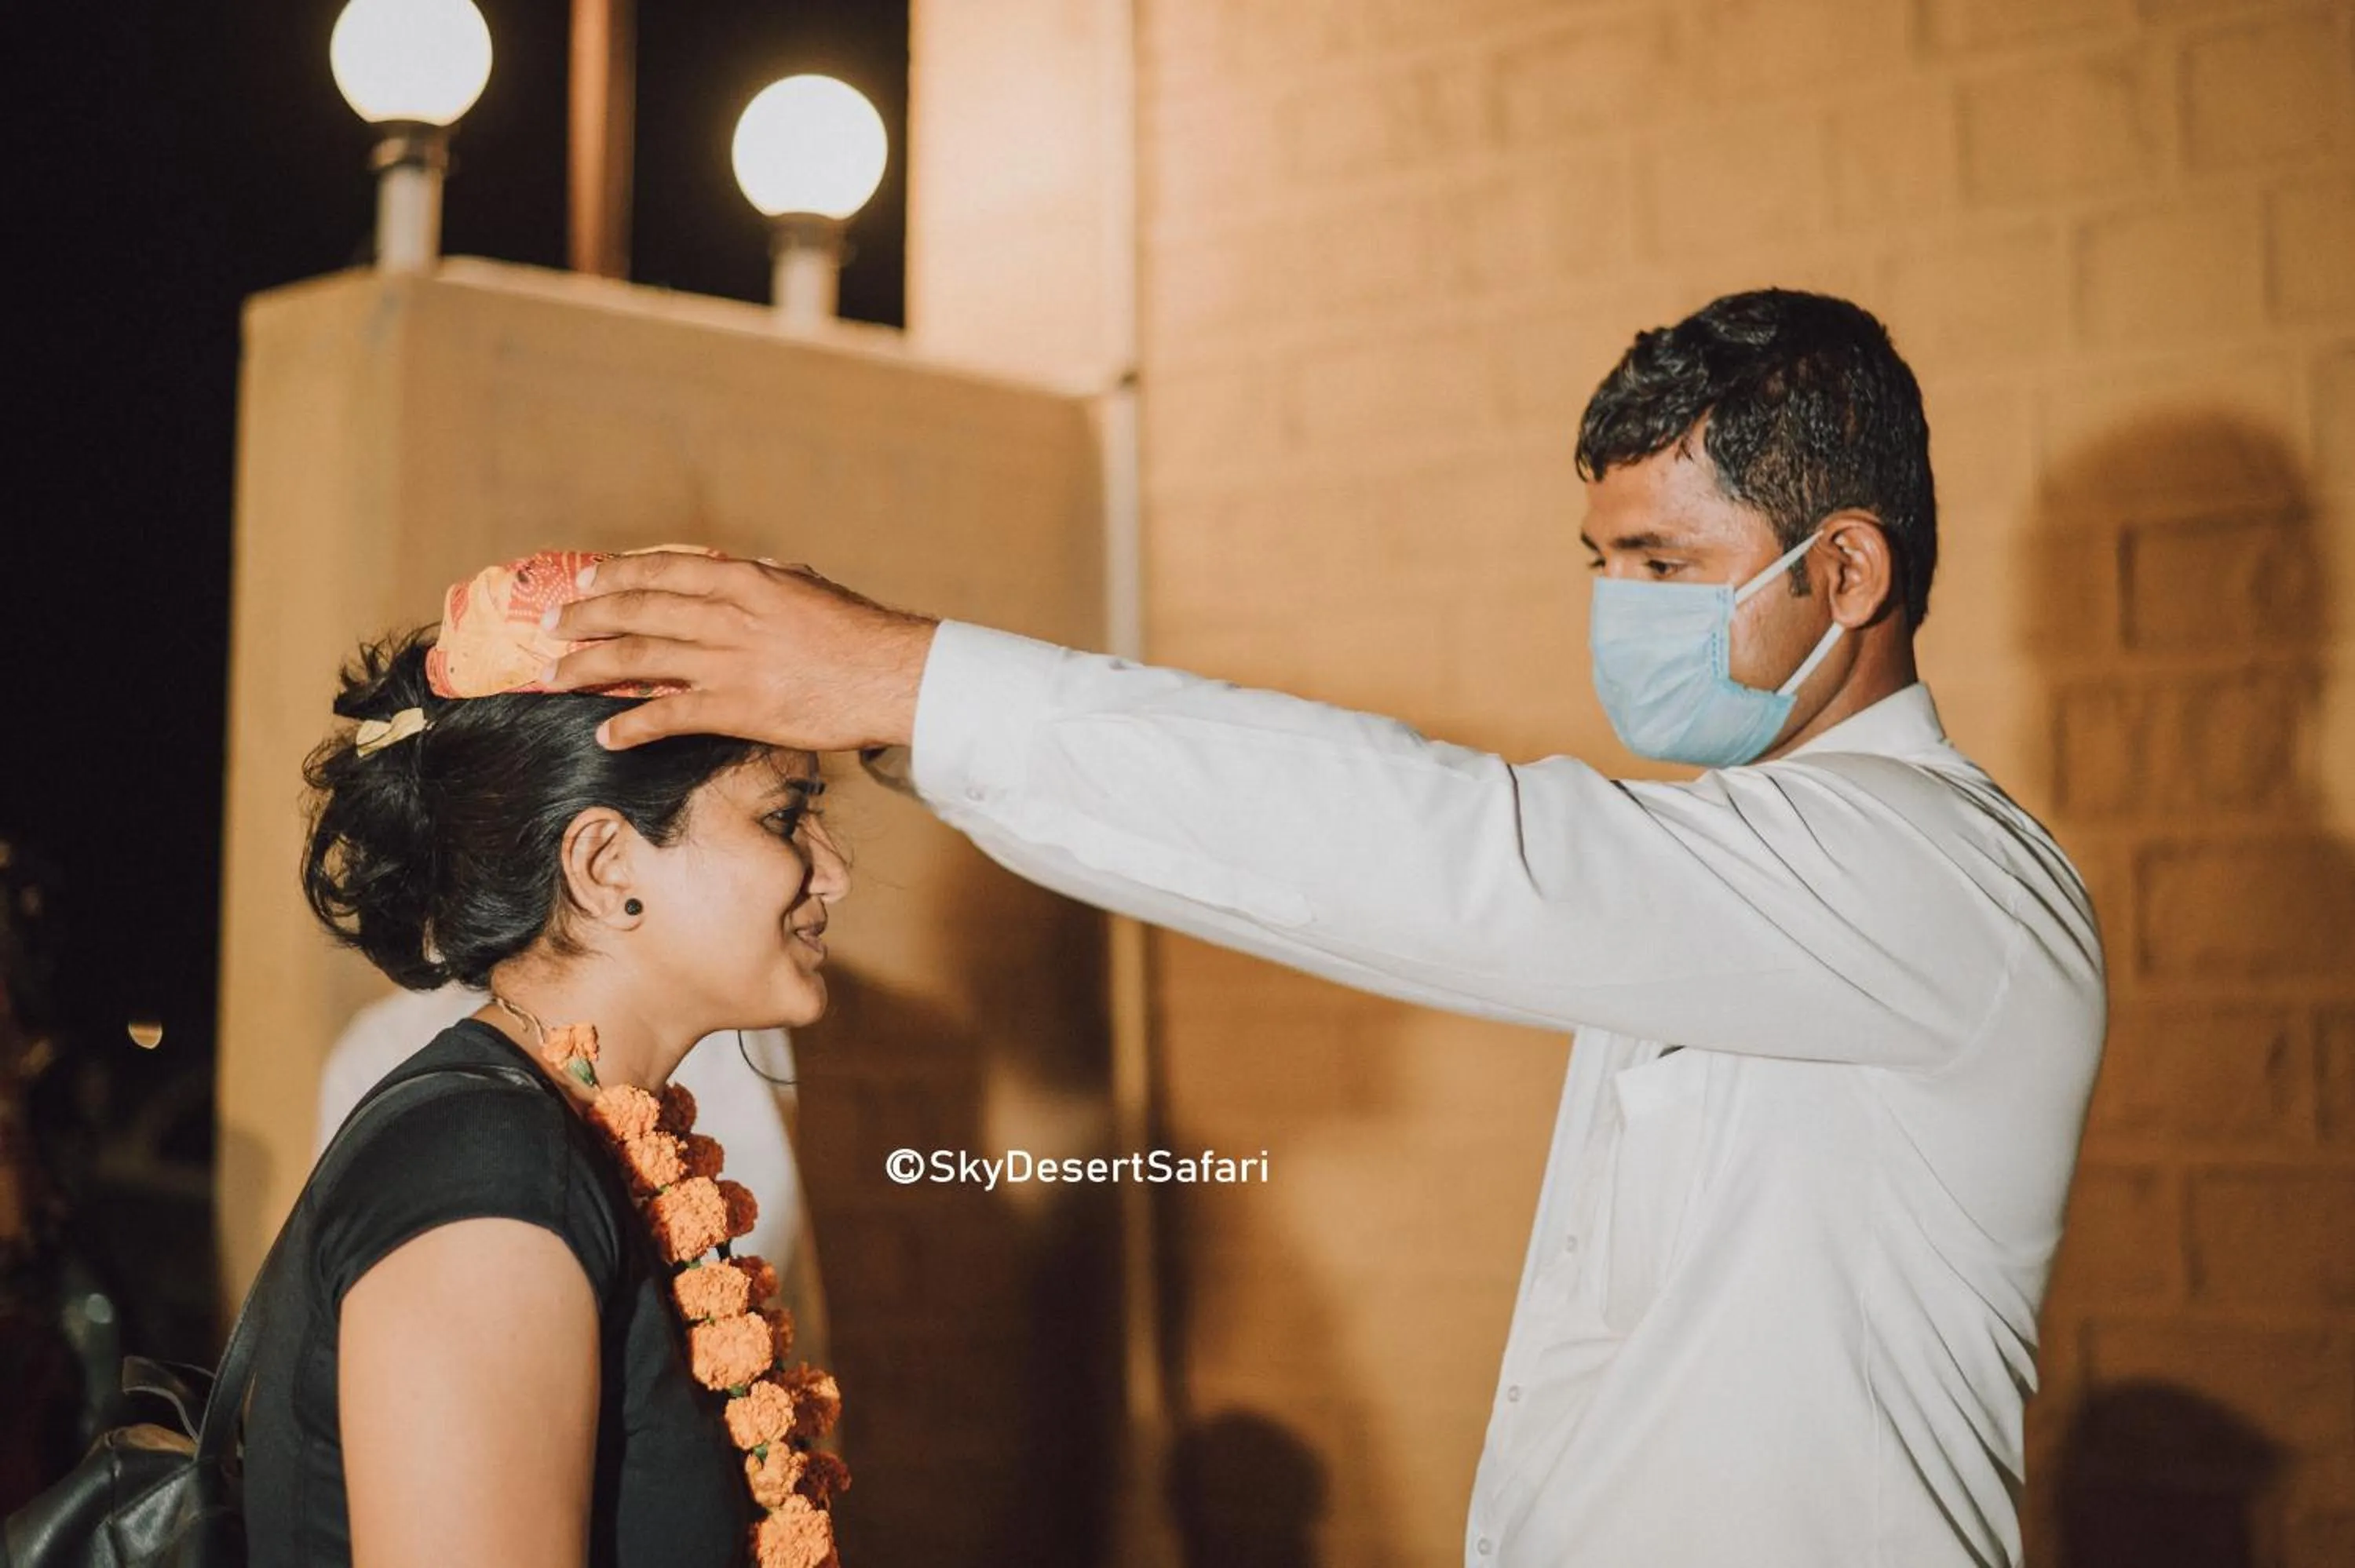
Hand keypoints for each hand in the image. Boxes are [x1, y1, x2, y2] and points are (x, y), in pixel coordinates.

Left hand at [543, 552, 938, 751]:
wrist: (894, 676)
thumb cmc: (861, 634)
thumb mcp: (811, 588)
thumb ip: (772, 578)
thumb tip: (753, 567)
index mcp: (745, 579)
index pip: (663, 570)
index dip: (614, 576)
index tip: (583, 583)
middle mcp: (728, 614)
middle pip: (638, 610)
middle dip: (585, 618)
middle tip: (549, 628)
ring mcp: (730, 661)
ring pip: (639, 658)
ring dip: (588, 667)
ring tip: (555, 676)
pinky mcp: (739, 708)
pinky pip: (668, 716)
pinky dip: (630, 726)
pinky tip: (605, 734)